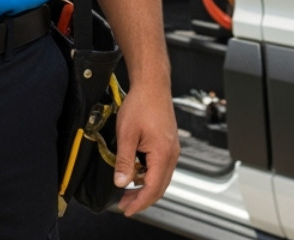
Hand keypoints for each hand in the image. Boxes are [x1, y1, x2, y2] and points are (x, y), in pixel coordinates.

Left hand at [112, 82, 179, 215]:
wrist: (152, 85)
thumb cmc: (142, 103)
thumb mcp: (126, 134)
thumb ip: (124, 161)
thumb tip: (121, 182)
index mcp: (163, 153)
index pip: (153, 188)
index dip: (139, 202)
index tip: (127, 209)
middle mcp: (172, 153)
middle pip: (160, 187)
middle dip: (142, 199)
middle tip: (125, 204)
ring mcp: (172, 148)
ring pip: (161, 178)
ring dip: (145, 187)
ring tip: (127, 191)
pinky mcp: (168, 143)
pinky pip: (161, 167)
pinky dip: (149, 176)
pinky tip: (136, 173)